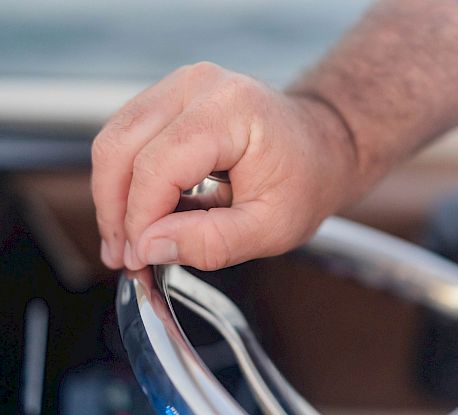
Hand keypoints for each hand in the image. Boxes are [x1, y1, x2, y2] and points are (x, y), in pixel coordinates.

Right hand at [92, 62, 356, 270]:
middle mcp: (198, 85)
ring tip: (125, 241)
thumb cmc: (305, 181)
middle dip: (114, 210)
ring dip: (112, 197)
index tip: (139, 260)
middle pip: (120, 147)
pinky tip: (135, 214)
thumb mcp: (271, 228)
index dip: (140, 220)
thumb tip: (149, 247)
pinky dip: (124, 180)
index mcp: (231, 110)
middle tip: (123, 256)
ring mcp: (181, 87)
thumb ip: (212, 242)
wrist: (319, 148)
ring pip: (114, 141)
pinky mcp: (172, 100)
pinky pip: (128, 138)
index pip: (158, 167)